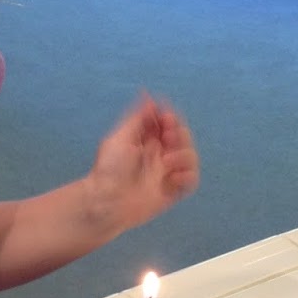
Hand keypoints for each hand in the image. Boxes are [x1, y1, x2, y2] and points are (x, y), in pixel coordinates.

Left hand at [88, 95, 199, 233]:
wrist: (106, 202)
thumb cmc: (109, 168)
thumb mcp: (120, 138)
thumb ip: (137, 118)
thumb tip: (148, 95)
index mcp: (145, 140)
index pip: (166, 122)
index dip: (170, 117)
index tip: (165, 115)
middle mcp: (158, 154)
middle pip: (182, 136)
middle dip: (179, 133)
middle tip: (168, 136)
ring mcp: (167, 173)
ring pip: (190, 156)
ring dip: (184, 154)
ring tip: (166, 161)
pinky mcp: (173, 191)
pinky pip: (191, 180)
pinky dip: (187, 176)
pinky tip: (173, 177)